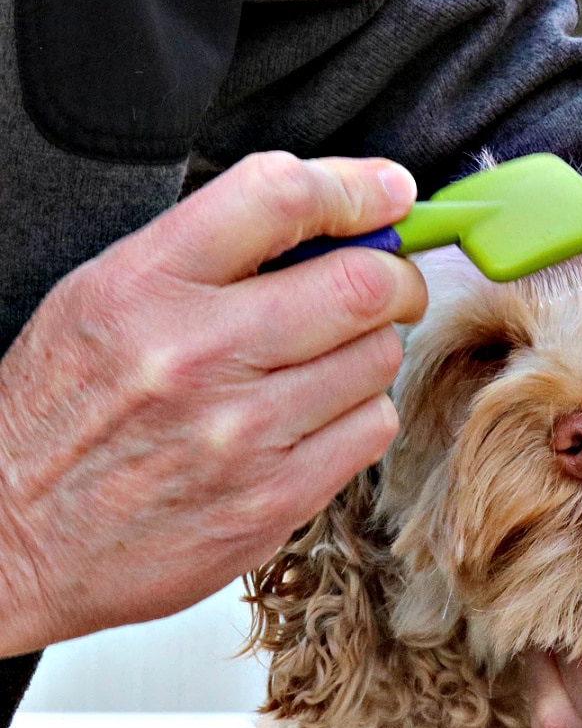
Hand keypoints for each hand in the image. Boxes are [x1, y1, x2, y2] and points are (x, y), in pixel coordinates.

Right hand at [0, 152, 426, 656]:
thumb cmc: (67, 412)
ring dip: (372, 350)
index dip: (357, 187)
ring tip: (326, 361)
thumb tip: (336, 221)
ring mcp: (241, 434)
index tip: (389, 192)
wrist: (16, 540)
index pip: (279, 198)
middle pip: (362, 283)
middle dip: (396, 275)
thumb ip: (211, 252)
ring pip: (379, 358)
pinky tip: (317, 417)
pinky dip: (362, 413)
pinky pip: (373, 428)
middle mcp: (195, 355)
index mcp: (143, 285)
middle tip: (391, 284)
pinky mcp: (275, 499)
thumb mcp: (105, 299)